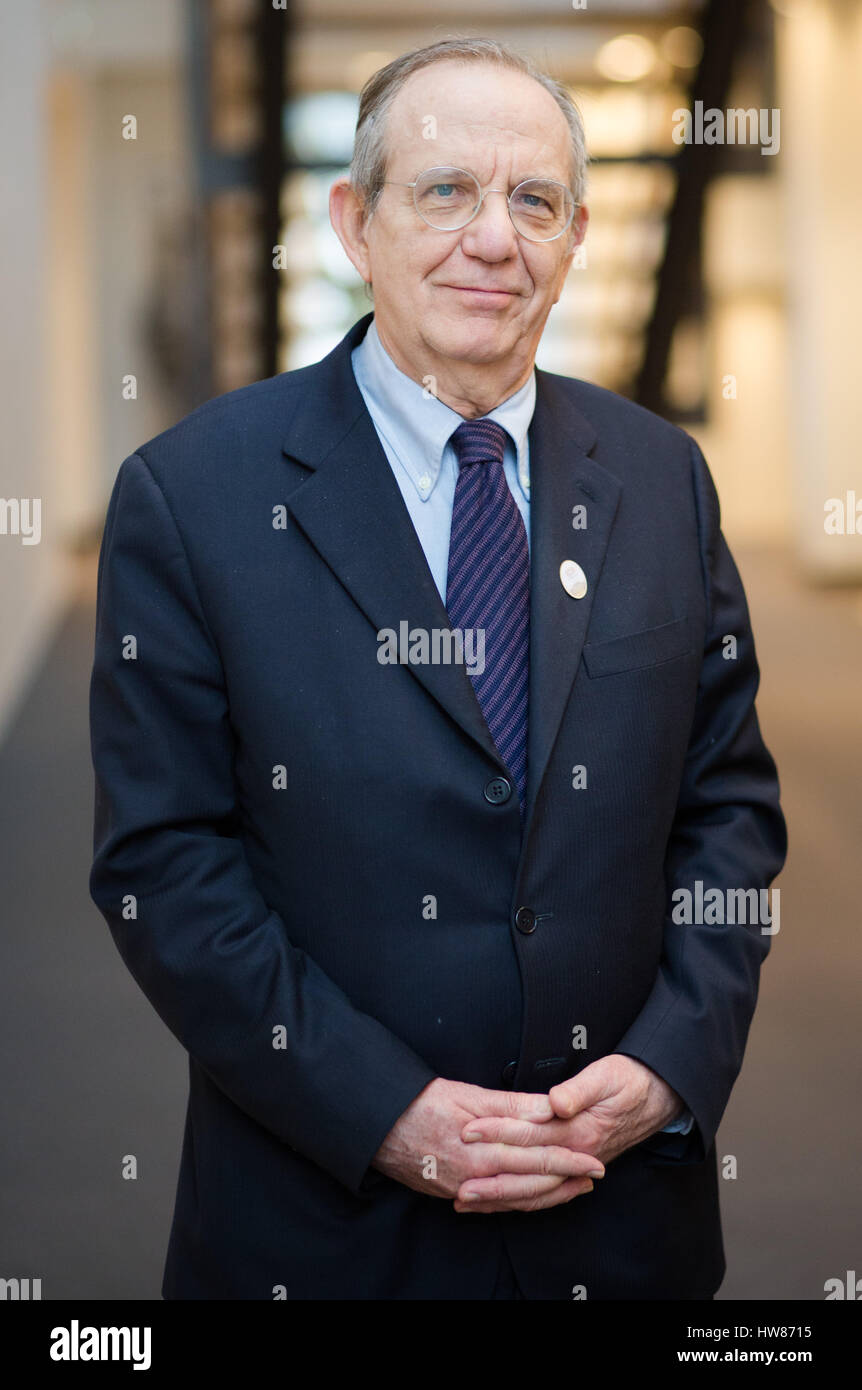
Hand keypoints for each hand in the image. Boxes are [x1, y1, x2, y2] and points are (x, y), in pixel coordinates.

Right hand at [371, 1077, 603, 1212]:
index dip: (568, 1159)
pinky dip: (516, 1201)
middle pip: (530, 1183)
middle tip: (594, 1176)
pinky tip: (531, 1197)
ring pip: (513, 1198)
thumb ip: (511, 1107)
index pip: (536, 1157)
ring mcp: (461, 1188)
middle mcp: (474, 1176)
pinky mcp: (449, 1193)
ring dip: (547, 1195)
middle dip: (566, 1180)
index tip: (594, 1159)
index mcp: (482, 1150)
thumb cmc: (418, 1102)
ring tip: (573, 1188)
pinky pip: (492, 1204)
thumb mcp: (466, 1093)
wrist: (373, 1123)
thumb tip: (549, 1110)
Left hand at [456, 1055, 683, 1207]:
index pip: (530, 1134)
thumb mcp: (608, 1076)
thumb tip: (556, 1103)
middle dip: (490, 1176)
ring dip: (499, 1196)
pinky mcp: (575, 1168)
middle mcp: (577, 1154)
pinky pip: (544, 1191)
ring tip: (466, 1200)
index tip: (467, 1131)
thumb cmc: (630, 1081)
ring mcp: (577, 1166)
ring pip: (534, 1189)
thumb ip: (580, 1090)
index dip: (497, 1131)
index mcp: (579, 1131)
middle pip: (527, 1169)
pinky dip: (519, 1198)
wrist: (658, 1097)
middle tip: (456, 1183)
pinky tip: (497, 1202)